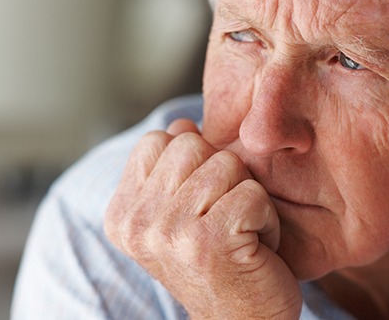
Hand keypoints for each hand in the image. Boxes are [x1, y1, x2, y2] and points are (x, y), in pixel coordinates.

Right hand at [104, 119, 301, 318]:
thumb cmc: (214, 265)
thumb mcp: (179, 214)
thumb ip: (171, 168)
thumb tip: (181, 123)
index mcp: (122, 212)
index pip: (157, 141)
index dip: (192, 164)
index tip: (198, 207)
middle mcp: (137, 221)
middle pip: (193, 145)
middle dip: (221, 177)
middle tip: (223, 219)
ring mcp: (170, 231)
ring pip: (227, 165)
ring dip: (246, 198)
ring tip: (238, 234)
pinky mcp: (209, 241)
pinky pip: (252, 194)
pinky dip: (265, 220)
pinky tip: (254, 248)